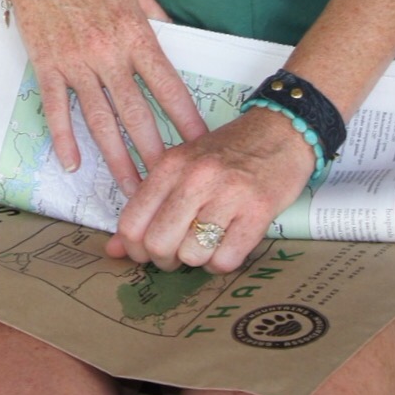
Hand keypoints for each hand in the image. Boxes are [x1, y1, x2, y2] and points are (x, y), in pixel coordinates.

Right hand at [5, 0, 207, 192]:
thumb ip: (157, 17)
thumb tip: (177, 41)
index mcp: (134, 33)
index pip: (166, 84)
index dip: (185, 117)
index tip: (201, 144)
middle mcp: (107, 53)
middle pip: (136, 113)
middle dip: (154, 152)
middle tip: (168, 183)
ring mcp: (74, 62)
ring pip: (99, 119)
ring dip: (116, 157)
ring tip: (131, 189)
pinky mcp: (46, 65)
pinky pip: (57, 108)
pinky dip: (64, 137)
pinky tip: (73, 163)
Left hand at [108, 107, 316, 272]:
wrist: (281, 131)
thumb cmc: (228, 153)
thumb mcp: (181, 167)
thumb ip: (148, 205)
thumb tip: (113, 250)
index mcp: (169, 165)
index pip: (131, 223)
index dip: (134, 250)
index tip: (146, 253)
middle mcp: (195, 177)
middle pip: (158, 245)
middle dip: (166, 260)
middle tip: (179, 252)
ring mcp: (228, 194)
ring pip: (192, 255)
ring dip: (198, 260)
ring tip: (208, 243)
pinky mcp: (258, 211)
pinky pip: (226, 259)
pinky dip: (223, 263)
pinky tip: (228, 245)